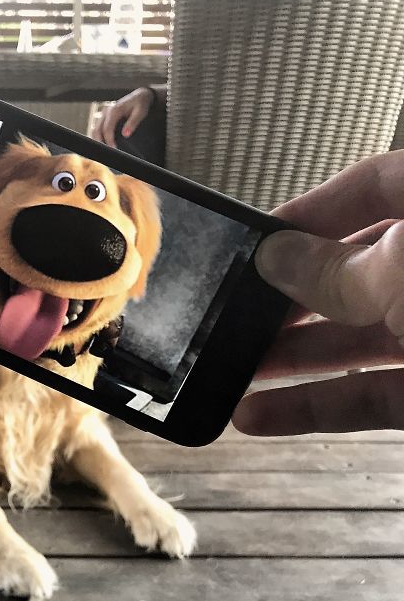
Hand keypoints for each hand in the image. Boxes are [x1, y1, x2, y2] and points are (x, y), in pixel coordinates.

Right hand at [90, 87, 154, 147]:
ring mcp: (104, 113)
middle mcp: (106, 110)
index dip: (108, 140)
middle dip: (100, 142)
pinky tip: (103, 143)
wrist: (139, 96)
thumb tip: (125, 134)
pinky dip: (98, 136)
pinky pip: (97, 127)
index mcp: (114, 110)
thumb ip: (133, 123)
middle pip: (97, 129)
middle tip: (107, 152)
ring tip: (105, 150)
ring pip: (95, 129)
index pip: (107, 128)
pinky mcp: (104, 116)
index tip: (113, 149)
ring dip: (98, 140)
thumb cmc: (140, 104)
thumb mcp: (140, 112)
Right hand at [233, 151, 403, 435]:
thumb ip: (334, 270)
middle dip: (288, 296)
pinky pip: (372, 395)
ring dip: (290, 356)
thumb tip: (274, 258)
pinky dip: (317, 406)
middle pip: (354, 271)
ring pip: (357, 338)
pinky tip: (256, 415)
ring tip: (226, 368)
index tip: (251, 240)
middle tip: (230, 312)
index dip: (311, 208)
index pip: (375, 185)